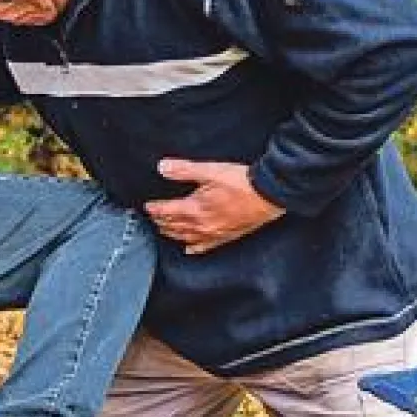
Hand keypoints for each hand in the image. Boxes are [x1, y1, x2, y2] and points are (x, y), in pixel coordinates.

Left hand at [144, 159, 284, 254]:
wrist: (269, 194)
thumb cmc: (242, 182)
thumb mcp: (210, 170)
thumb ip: (184, 170)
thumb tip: (162, 167)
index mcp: (196, 208)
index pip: (167, 211)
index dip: (155, 209)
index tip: (147, 207)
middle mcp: (202, 225)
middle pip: (175, 226)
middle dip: (161, 222)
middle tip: (154, 218)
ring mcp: (215, 233)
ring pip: (187, 237)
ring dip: (173, 234)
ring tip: (165, 231)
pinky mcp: (227, 236)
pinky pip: (206, 246)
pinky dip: (194, 247)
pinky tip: (189, 249)